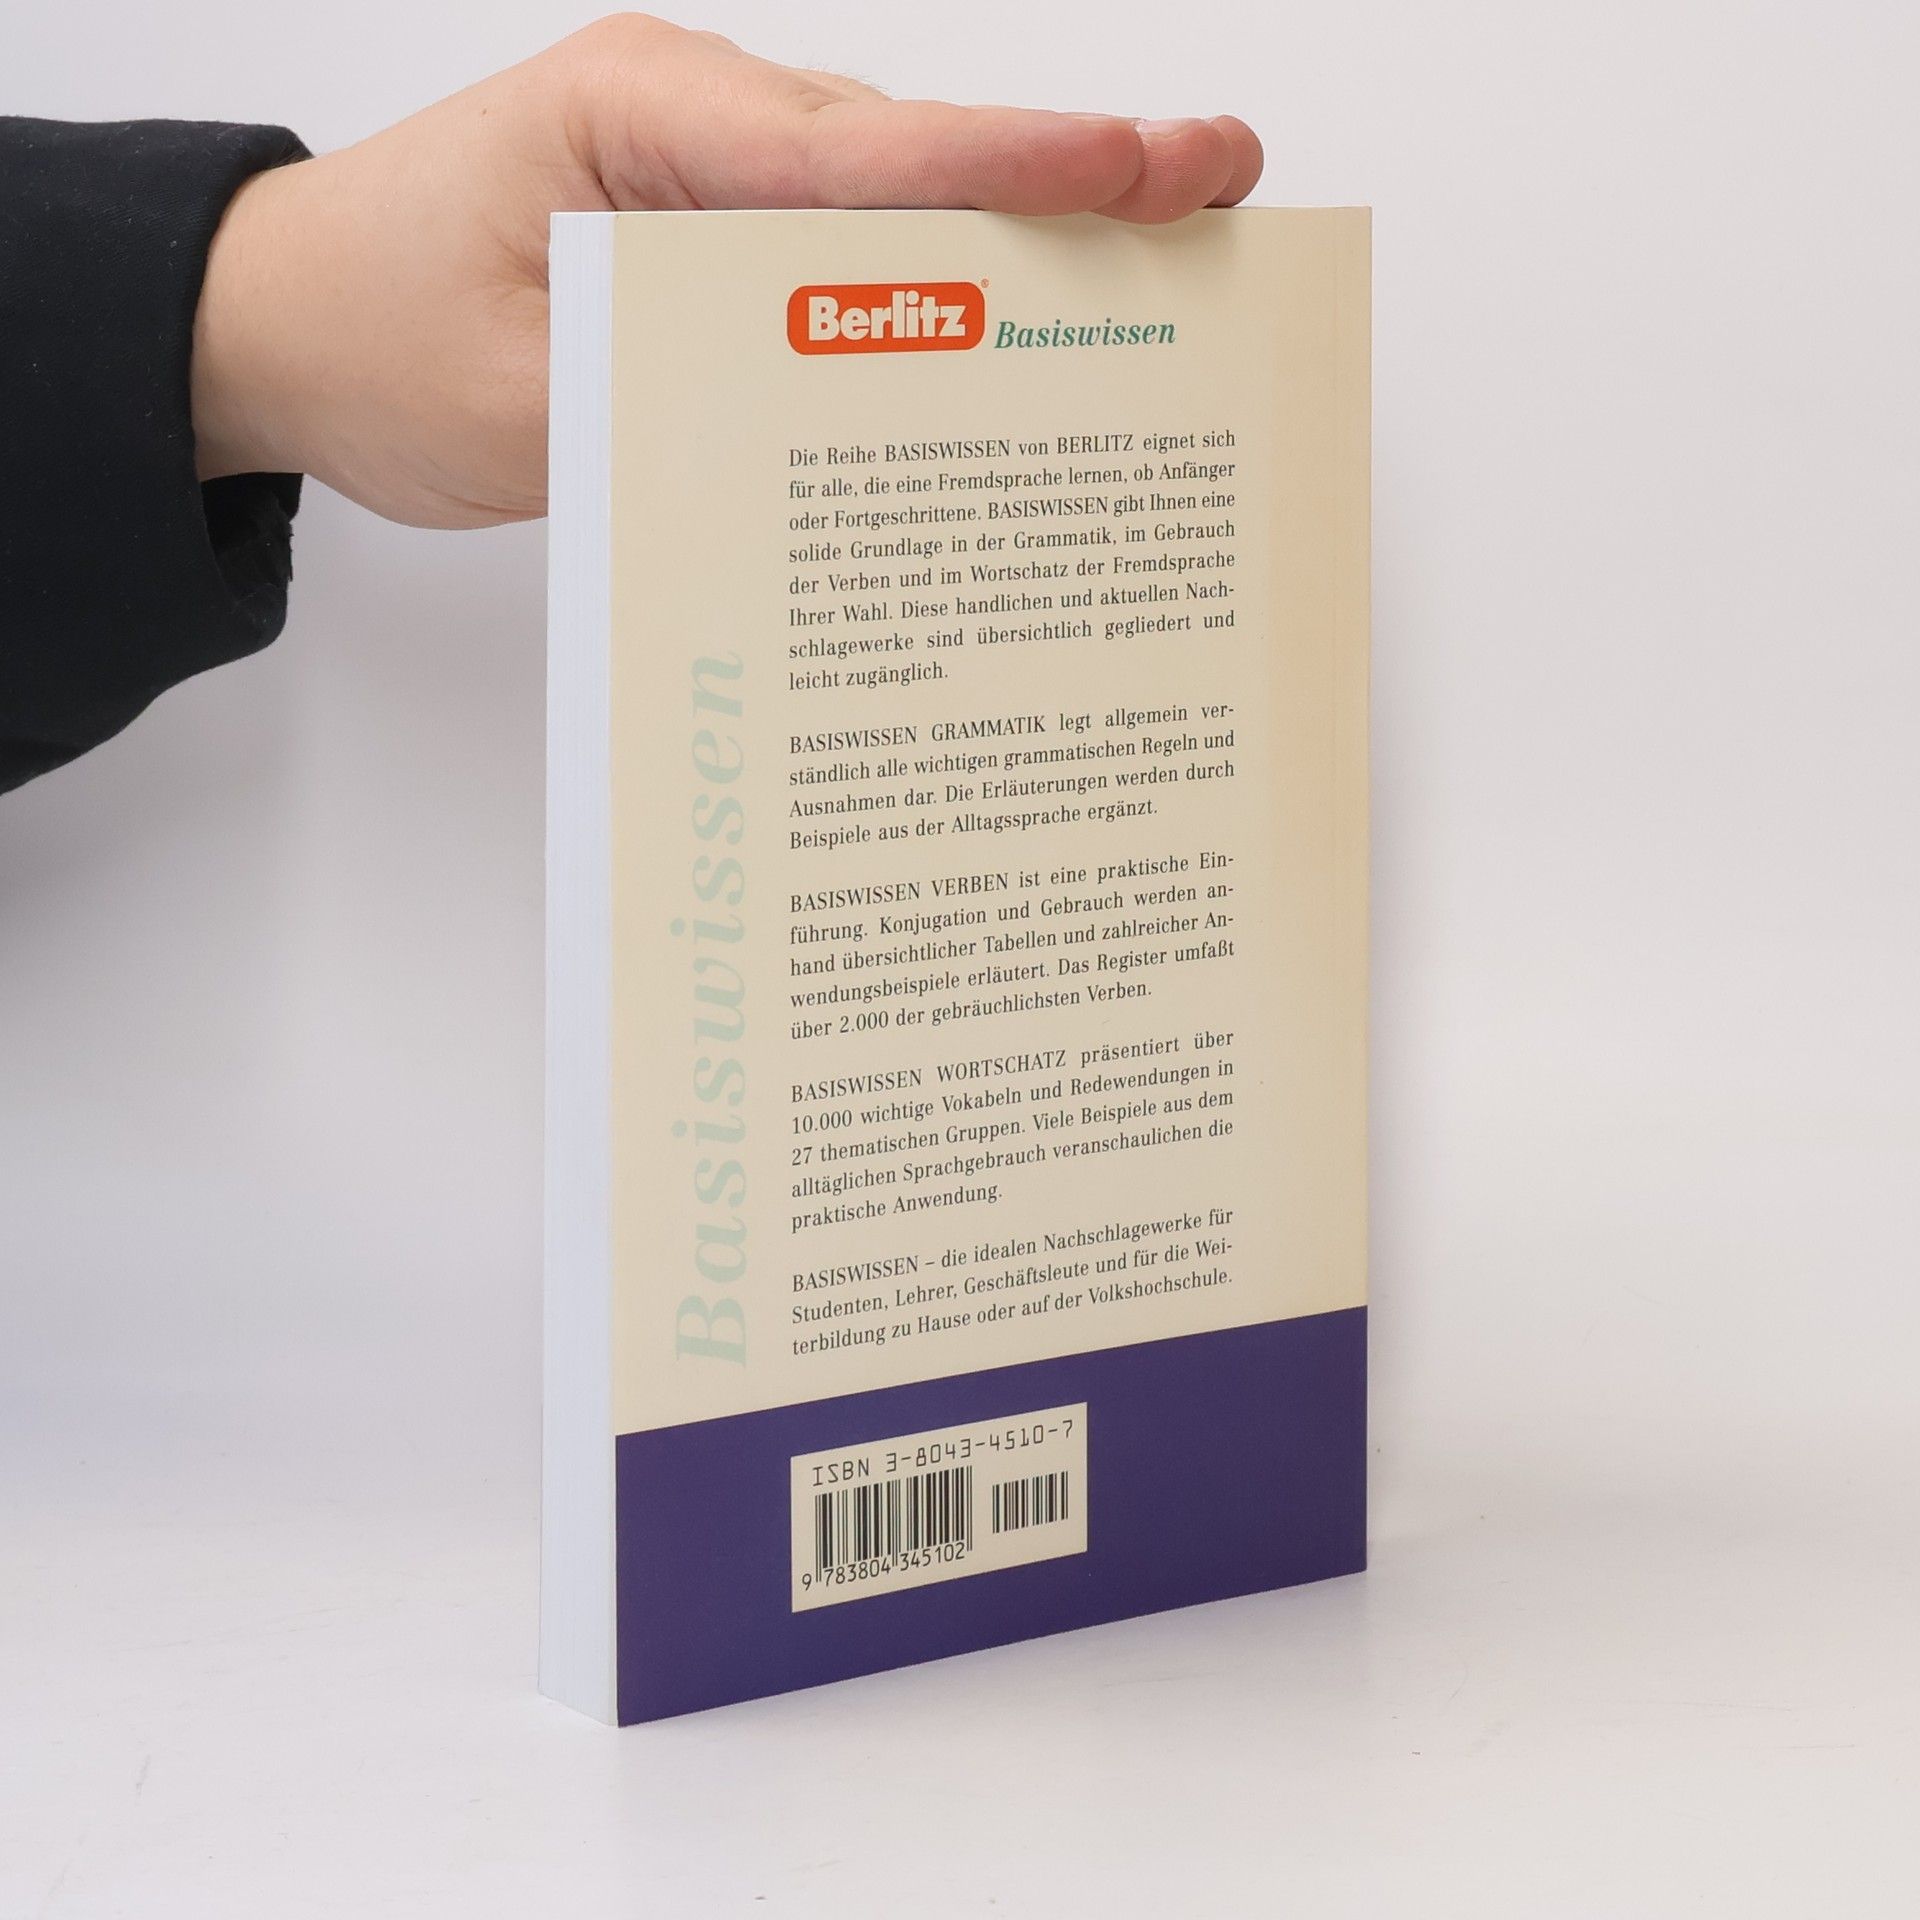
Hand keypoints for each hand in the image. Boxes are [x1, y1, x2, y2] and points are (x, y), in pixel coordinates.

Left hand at [189, 14, 1262, 527]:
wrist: (282, 325)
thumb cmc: (368, 333)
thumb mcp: (509, 400)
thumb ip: (670, 402)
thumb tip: (833, 432)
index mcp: (639, 120)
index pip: (852, 154)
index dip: (1004, 169)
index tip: (1136, 171)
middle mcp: (695, 125)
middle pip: (912, 157)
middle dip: (1069, 175)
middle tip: (1217, 180)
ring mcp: (714, 179)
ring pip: (900, 203)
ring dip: (1024, 233)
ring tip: (1170, 247)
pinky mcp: (718, 239)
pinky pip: (852, 258)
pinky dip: (941, 291)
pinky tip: (1026, 326)